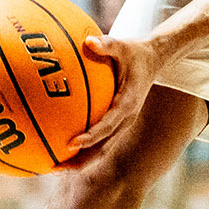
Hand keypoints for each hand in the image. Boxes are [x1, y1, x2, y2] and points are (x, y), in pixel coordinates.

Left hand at [64, 34, 163, 158]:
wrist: (154, 60)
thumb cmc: (135, 52)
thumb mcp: (124, 45)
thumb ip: (107, 44)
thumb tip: (88, 41)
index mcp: (128, 104)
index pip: (108, 125)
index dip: (90, 137)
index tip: (71, 144)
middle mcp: (125, 119)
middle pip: (102, 149)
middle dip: (80, 162)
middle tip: (55, 168)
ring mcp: (122, 124)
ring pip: (100, 150)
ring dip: (80, 161)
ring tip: (54, 167)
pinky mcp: (117, 123)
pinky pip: (99, 141)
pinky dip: (82, 149)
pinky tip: (60, 148)